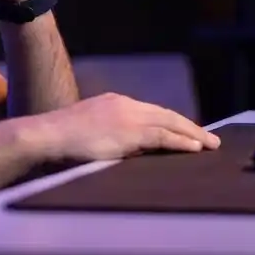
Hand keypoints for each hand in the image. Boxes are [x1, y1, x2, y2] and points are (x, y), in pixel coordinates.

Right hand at [30, 93, 220, 160]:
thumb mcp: (88, 134)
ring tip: (210, 145)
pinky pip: (164, 136)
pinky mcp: (130, 131)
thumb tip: (125, 151)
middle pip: (166, 114)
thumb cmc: (58, 142)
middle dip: (189, 126)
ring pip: (170, 123)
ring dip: (193, 134)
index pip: (151, 112)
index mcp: (114, 103)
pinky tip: (196, 148)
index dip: (172, 122)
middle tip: (209, 138)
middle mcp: (125, 104)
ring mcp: (128, 116)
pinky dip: (182, 142)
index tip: (187, 132)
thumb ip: (109, 138)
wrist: (45, 137)